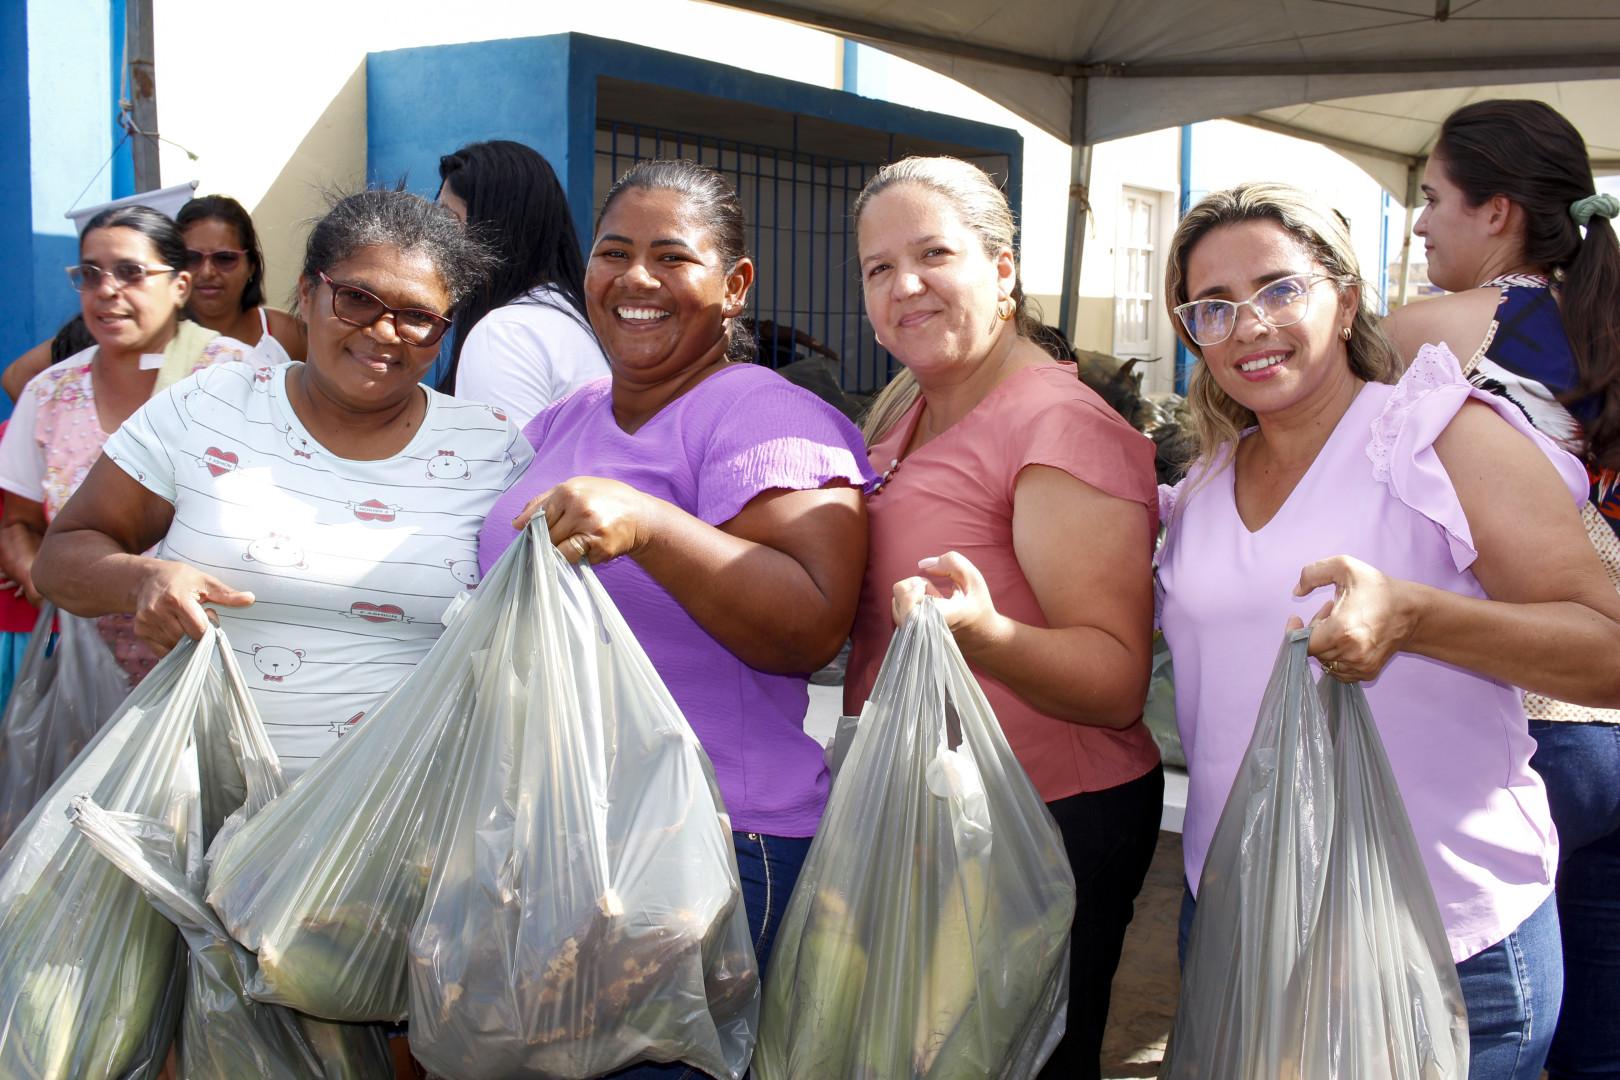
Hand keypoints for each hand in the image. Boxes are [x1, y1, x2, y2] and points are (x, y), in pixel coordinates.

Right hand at [133, 561, 254, 655]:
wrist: (145, 579)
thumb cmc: (179, 578)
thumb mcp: (205, 581)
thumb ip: (227, 594)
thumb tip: (250, 599)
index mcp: (176, 599)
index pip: (198, 629)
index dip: (209, 630)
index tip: (209, 616)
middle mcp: (157, 612)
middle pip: (186, 640)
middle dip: (197, 635)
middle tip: (197, 618)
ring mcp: (146, 623)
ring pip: (174, 647)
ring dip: (185, 641)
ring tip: (185, 622)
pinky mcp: (140, 631)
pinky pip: (162, 651)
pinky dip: (172, 646)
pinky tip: (175, 630)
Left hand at [513, 477, 655, 565]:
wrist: (640, 515)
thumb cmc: (604, 500)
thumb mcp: (574, 489)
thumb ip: (542, 502)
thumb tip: (517, 524)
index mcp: (568, 491)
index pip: (536, 519)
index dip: (536, 530)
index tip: (542, 533)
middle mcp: (579, 508)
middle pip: (546, 536)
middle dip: (551, 540)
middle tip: (568, 534)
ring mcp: (590, 529)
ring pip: (557, 551)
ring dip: (563, 551)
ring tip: (577, 540)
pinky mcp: (600, 547)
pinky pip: (575, 560)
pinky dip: (579, 557)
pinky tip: (591, 546)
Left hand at [891, 551, 1002, 644]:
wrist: (982, 636)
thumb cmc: (978, 606)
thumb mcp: (973, 579)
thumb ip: (952, 563)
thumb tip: (923, 563)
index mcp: (941, 618)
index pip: (911, 605)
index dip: (916, 589)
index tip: (932, 589)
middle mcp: (924, 630)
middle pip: (898, 598)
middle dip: (915, 588)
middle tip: (936, 595)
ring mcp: (916, 635)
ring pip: (896, 604)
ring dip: (912, 596)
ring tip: (933, 602)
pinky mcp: (912, 636)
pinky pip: (899, 612)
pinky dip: (909, 604)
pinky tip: (927, 607)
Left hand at [1287, 555, 1417, 681]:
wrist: (1412, 610)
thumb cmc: (1377, 588)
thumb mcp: (1344, 567)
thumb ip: (1312, 573)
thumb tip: (1296, 592)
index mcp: (1341, 631)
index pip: (1303, 644)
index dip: (1295, 631)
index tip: (1296, 619)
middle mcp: (1351, 653)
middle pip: (1314, 650)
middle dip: (1315, 631)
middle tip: (1329, 612)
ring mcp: (1361, 666)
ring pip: (1326, 660)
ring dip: (1327, 643)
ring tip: (1340, 622)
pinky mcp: (1368, 672)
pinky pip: (1339, 670)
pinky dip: (1338, 655)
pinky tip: (1348, 636)